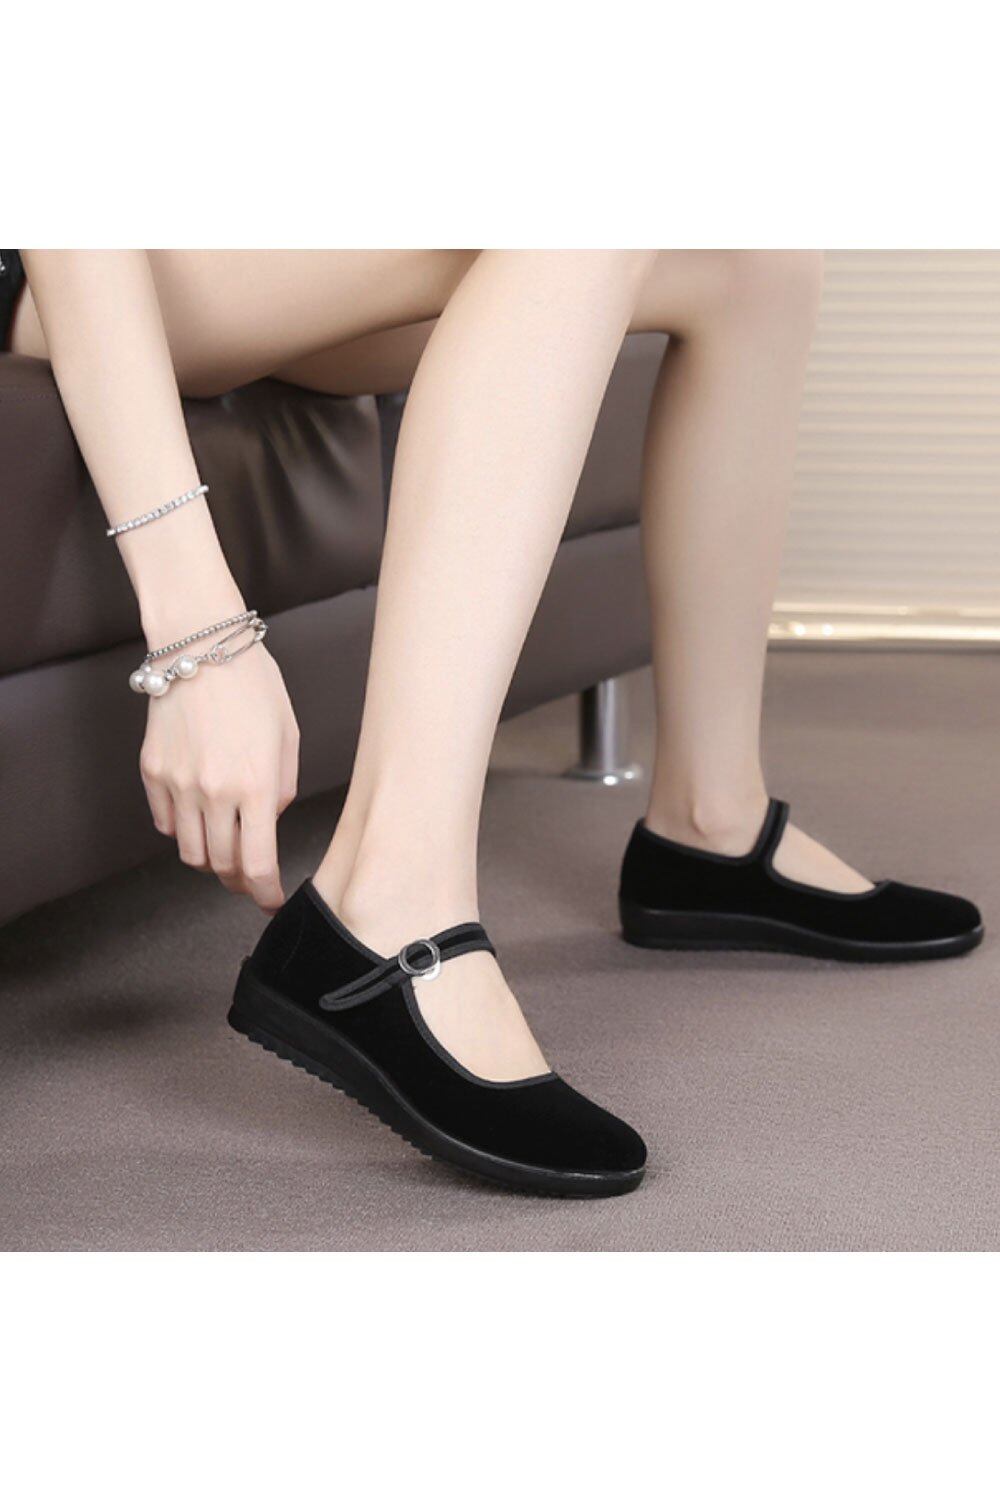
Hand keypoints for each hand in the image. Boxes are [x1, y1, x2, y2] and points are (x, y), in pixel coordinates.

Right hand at [139, 644, 299, 911]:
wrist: (199, 645)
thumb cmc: (253, 685)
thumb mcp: (287, 737)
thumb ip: (281, 788)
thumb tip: (268, 820)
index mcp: (255, 785)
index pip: (257, 864)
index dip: (265, 893)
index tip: (271, 901)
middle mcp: (213, 792)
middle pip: (221, 865)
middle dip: (239, 881)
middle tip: (250, 880)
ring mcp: (177, 783)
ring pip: (189, 851)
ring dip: (210, 860)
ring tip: (224, 850)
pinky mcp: (152, 771)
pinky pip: (164, 822)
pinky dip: (181, 830)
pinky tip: (197, 818)